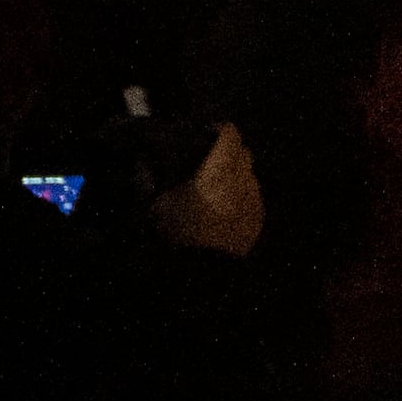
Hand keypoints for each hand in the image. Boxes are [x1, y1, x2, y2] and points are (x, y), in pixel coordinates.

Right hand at [157, 122, 264, 259]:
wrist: (205, 270)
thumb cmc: (181, 232)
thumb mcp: (158, 204)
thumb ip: (152, 178)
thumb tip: (143, 162)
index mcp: (220, 171)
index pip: (230, 135)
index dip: (218, 130)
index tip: (206, 132)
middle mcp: (243, 181)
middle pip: (244, 152)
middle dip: (229, 150)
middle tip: (209, 158)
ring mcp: (254, 199)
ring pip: (250, 174)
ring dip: (237, 173)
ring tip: (216, 184)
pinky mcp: (258, 217)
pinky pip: (253, 196)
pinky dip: (242, 194)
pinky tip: (224, 206)